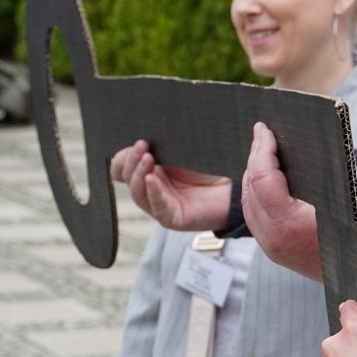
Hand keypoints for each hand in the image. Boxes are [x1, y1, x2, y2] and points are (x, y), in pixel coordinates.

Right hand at [109, 140, 231, 230]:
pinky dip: (153, 192)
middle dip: (132, 161)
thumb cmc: (209, 167)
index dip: (123, 157)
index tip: (135, 143)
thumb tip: (141, 139)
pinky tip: (152, 179)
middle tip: (142, 145)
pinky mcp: (171, 218)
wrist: (234, 186)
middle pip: (128, 178)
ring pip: (138, 193)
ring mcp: (159, 204)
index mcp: (149, 171)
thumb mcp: (181, 152)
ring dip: (140, 174)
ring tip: (147, 158)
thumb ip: (161, 146)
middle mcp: (151, 189)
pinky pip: (156, 205)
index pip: (122, 168)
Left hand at [242, 123, 324, 280]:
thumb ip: (312, 175)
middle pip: (251, 189)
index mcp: (289, 223)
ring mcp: (271, 247)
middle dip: (255, 158)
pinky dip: (257, 195)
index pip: (263, 178)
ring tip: (263, 154)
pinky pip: (255, 218)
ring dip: (253, 176)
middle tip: (262, 135)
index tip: (264, 129)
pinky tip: (265, 181)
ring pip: (249, 203)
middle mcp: (274, 238)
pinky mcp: (273, 251)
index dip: (263, 149)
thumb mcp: (340, 194)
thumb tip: (292, 147)